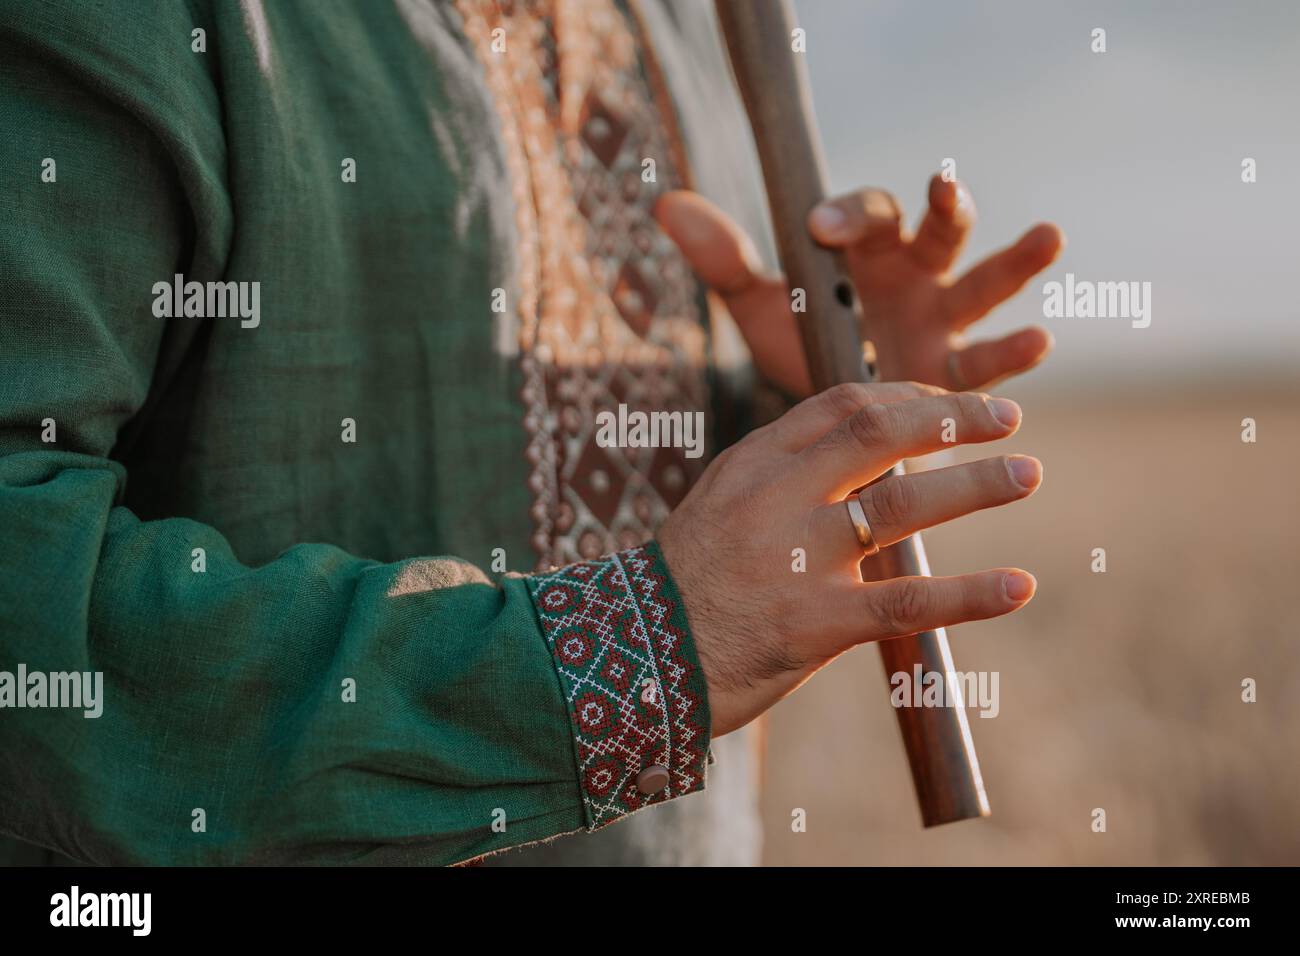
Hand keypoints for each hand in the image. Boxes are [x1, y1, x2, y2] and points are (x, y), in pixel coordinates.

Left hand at [655, 176, 1063, 394]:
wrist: (831, 418)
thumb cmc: (804, 341)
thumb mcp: (763, 305)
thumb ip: (725, 259)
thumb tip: (666, 201)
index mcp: (867, 250)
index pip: (865, 215)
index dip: (846, 214)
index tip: (819, 226)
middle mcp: (914, 275)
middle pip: (939, 229)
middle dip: (946, 206)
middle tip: (945, 184)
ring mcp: (943, 320)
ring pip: (985, 283)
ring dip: (1016, 260)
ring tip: (1049, 235)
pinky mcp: (959, 373)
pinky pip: (990, 358)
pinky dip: (1013, 351)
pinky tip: (1037, 340)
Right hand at [656, 381, 1041, 736]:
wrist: (633, 660)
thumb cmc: (682, 587)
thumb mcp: (720, 508)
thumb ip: (782, 480)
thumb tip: (860, 464)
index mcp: (753, 463)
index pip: (842, 405)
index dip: (909, 395)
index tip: (950, 402)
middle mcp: (776, 498)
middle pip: (880, 434)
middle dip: (953, 419)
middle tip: (1007, 416)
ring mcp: (796, 558)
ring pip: (902, 506)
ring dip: (976, 485)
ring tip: (1028, 472)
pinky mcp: (814, 622)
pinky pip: (906, 601)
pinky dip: (970, 593)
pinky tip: (1019, 585)